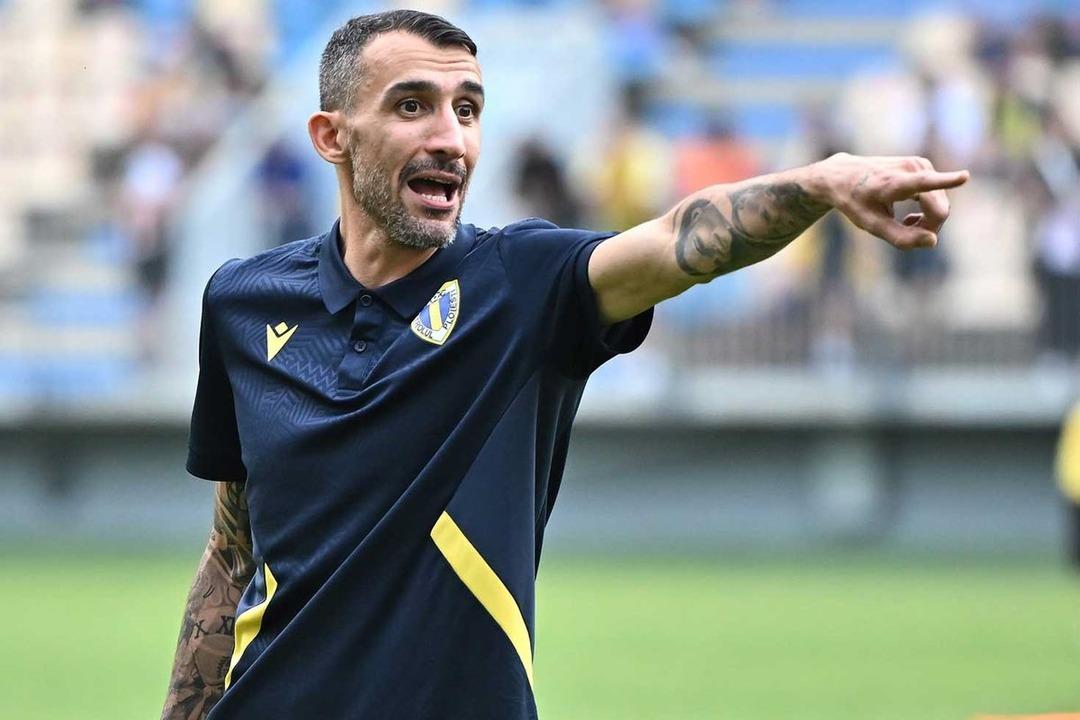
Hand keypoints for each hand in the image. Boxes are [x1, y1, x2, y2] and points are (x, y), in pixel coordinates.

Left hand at [813, 153, 969, 249]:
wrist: (843, 175)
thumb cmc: (855, 202)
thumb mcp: (871, 225)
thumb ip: (900, 237)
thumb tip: (933, 241)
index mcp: (895, 182)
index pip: (924, 183)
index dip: (947, 181)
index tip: (965, 176)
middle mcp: (912, 168)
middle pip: (940, 209)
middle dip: (929, 227)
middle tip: (905, 232)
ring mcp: (920, 164)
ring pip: (941, 204)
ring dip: (927, 220)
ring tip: (904, 222)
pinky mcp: (923, 165)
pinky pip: (937, 195)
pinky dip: (927, 210)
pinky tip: (910, 217)